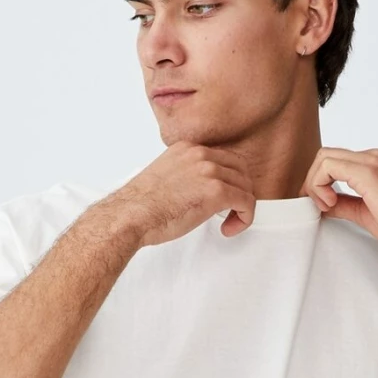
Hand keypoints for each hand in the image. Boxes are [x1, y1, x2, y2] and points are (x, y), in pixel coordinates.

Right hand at [107, 141, 257, 245]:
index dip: (230, 180)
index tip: (223, 199)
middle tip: (231, 212)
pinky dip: (244, 218)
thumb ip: (186, 176)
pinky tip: (229, 228)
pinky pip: (246, 203)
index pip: (225, 159)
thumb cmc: (142, 206)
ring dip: (242, 208)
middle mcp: (201, 155)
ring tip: (229, 223)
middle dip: (240, 192)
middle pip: (241, 170)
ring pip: (246, 187)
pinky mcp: (216, 192)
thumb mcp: (166, 176)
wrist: (131, 215)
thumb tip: (198, 191)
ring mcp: (210, 172)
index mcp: (188, 148)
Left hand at [301, 147, 377, 259]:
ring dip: (315, 183)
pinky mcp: (369, 171)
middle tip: (318, 205)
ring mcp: (372, 161)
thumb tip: (324, 206)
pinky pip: (329, 166)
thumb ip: (344, 205)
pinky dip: (320, 184)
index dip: (319, 181)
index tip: (322, 204)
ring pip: (325, 156)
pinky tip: (329, 203)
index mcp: (375, 163)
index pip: (335, 161)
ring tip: (326, 206)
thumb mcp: (366, 213)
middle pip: (326, 154)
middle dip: (313, 180)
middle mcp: (374, 156)